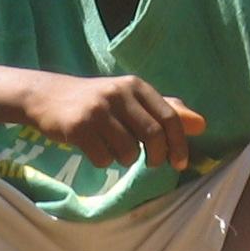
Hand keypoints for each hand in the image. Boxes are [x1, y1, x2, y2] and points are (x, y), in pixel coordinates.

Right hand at [23, 73, 206, 169]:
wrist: (47, 97)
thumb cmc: (96, 102)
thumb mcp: (131, 100)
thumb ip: (165, 110)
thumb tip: (201, 124)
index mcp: (136, 86)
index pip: (169, 117)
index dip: (179, 144)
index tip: (180, 163)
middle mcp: (118, 94)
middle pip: (153, 136)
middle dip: (157, 157)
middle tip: (152, 164)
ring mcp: (97, 110)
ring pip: (129, 152)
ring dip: (126, 160)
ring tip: (114, 150)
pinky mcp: (78, 127)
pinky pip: (104, 159)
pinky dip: (104, 162)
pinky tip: (94, 149)